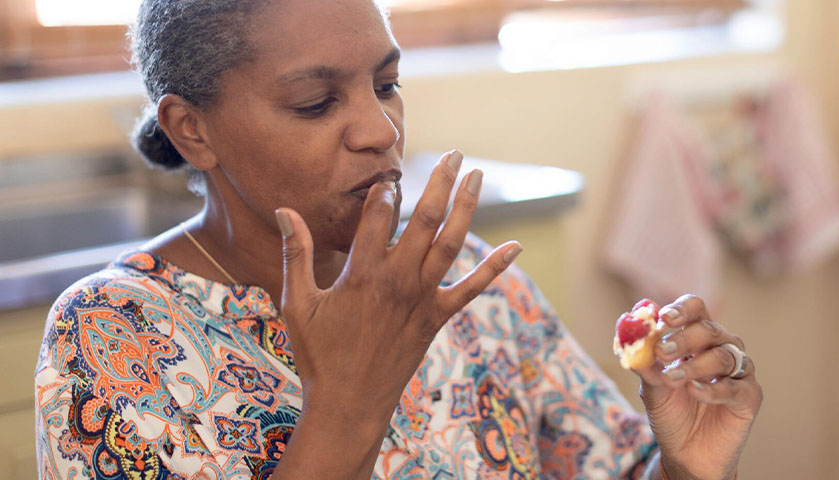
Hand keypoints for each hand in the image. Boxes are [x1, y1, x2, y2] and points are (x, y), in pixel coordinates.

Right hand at [275, 150, 520, 433]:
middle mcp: (397, 281)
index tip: (389, 176)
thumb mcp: (297, 304)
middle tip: (454, 155)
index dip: (385, 192)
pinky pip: (472, 289)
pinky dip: (495, 267)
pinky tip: (516, 246)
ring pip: (451, 244)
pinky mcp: (437, 318)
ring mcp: (422, 299)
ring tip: (477, 176)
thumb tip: (284, 210)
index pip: (378, 217)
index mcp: (362, 274)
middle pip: (425, 220)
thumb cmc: (319, 354)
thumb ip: (296, 254)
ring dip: (467, 208)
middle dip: (441, 183)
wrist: (350, 403)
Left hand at [631, 295, 762, 479]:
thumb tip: (631, 342)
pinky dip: (712, 388)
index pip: (696, 310)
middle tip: (663, 351)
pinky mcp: (750, 396)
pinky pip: (735, 386)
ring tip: (673, 378)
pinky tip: (693, 392)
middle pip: (709, 330)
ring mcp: (739, 372)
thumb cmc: (671, 414)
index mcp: (697, 338)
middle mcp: (722, 348)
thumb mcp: (652, 389)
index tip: (664, 318)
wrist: (685, 454)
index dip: (682, 310)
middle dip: (684, 339)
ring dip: (695, 365)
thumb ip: (646, 366)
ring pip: (724, 356)